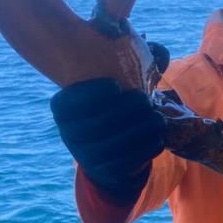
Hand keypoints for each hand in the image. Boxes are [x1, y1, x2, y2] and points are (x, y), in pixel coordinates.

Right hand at [50, 78, 166, 202]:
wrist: (103, 157)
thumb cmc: (105, 111)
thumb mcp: (101, 92)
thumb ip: (119, 68)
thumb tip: (160, 51)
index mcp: (62, 110)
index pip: (71, 102)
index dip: (95, 93)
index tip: (116, 87)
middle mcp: (70, 135)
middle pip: (99, 123)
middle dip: (128, 109)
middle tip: (144, 99)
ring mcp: (88, 157)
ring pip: (119, 143)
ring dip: (143, 126)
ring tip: (156, 116)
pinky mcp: (109, 172)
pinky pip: (132, 158)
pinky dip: (148, 144)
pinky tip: (156, 134)